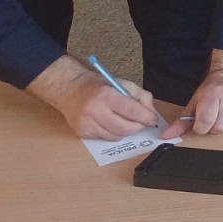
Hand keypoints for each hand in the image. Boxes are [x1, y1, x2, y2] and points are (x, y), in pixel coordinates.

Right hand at [27, 55, 158, 139]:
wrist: (69, 89)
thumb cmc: (98, 86)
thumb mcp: (122, 83)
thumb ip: (141, 96)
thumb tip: (152, 114)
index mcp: (107, 95)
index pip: (134, 112)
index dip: (147, 118)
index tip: (153, 119)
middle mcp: (95, 111)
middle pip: (126, 128)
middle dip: (138, 127)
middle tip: (141, 122)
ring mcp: (87, 124)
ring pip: (117, 137)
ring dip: (126, 131)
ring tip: (124, 120)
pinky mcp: (82, 133)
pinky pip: (105, 138)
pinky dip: (112, 133)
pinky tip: (109, 123)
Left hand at [162, 61, 222, 137]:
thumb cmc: (213, 89)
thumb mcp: (195, 102)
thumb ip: (181, 121)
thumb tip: (167, 136)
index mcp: (213, 94)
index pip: (206, 123)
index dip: (202, 127)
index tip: (203, 122)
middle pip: (221, 128)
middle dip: (215, 127)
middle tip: (216, 117)